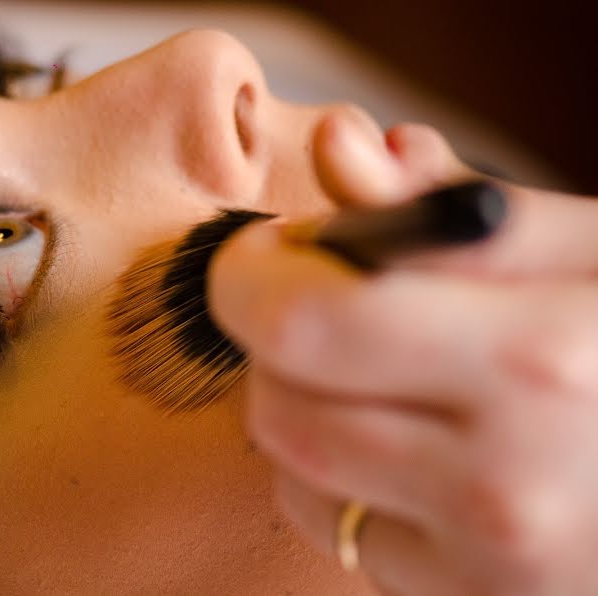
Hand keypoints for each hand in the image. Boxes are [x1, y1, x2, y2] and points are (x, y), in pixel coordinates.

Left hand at [207, 116, 597, 595]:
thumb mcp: (585, 254)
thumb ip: (446, 209)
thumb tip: (338, 147)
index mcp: (541, 362)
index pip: (308, 321)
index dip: (252, 277)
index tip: (264, 256)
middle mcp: (507, 482)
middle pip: (279, 404)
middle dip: (272, 342)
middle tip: (321, 309)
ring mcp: (486, 564)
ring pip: (292, 472)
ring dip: (297, 408)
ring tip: (368, 376)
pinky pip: (334, 532)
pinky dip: (335, 480)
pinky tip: (398, 449)